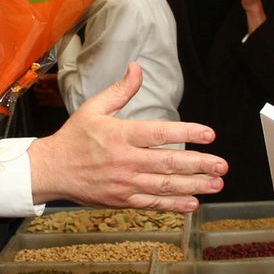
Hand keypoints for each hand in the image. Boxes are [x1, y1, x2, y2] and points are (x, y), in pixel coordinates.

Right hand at [28, 63, 225, 210]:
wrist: (51, 170)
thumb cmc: (74, 137)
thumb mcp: (94, 108)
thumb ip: (120, 90)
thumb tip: (137, 67)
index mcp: (120, 135)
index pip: (159, 133)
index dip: (187, 133)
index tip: (209, 134)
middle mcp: (124, 160)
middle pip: (168, 163)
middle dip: (199, 165)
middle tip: (222, 165)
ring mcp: (124, 183)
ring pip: (164, 185)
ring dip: (194, 186)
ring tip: (216, 184)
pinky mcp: (121, 200)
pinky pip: (152, 203)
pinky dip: (173, 205)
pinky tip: (192, 203)